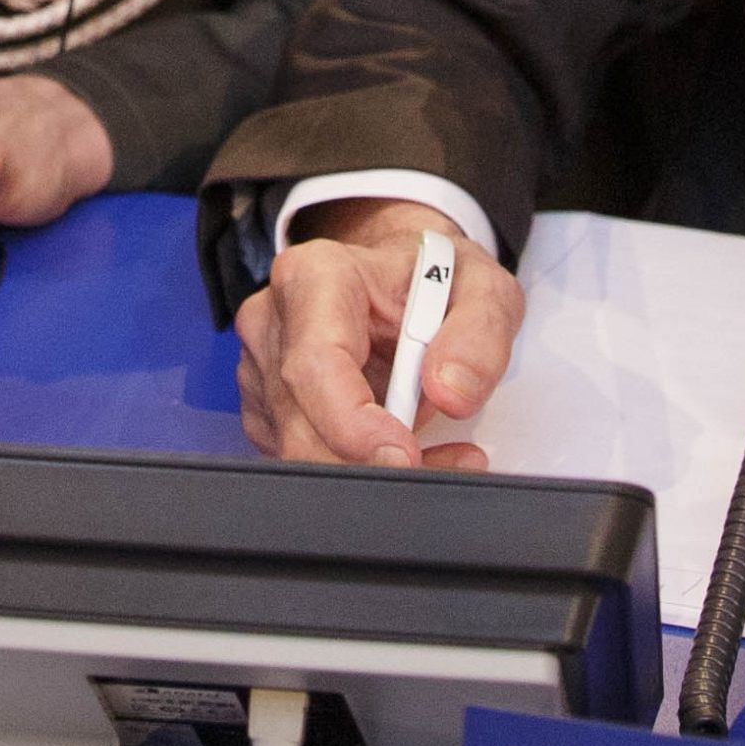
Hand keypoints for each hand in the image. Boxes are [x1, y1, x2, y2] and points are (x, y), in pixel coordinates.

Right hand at [236, 198, 525, 468]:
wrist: (403, 278)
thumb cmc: (432, 277)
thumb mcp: (482, 288)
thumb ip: (478, 335)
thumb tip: (450, 391)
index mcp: (315, 276)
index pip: (314, 362)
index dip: (352, 423)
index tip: (403, 454)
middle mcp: (275, 320)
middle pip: (299, 422)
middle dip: (367, 462)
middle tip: (439, 466)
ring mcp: (262, 368)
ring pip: (300, 449)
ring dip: (368, 469)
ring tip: (436, 452)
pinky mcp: (267, 408)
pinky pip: (303, 457)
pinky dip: (356, 469)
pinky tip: (401, 448)